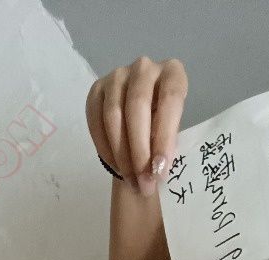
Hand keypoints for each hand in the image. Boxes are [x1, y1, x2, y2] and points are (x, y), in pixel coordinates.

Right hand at [85, 56, 188, 196]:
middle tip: (144, 182)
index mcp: (172, 73)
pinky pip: (96, 122)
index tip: (160, 169)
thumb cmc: (163, 129)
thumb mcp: (173, 135)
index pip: (170, 100)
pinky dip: (106, 149)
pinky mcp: (96, 90)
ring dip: (122, 155)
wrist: (142, 125)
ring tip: (132, 181)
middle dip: (140, 151)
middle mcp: (144, 68)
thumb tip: (155, 173)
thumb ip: (166, 147)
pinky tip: (117, 168)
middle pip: (137, 107)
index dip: (165, 136)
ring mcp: (117, 76)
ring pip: (113, 116)